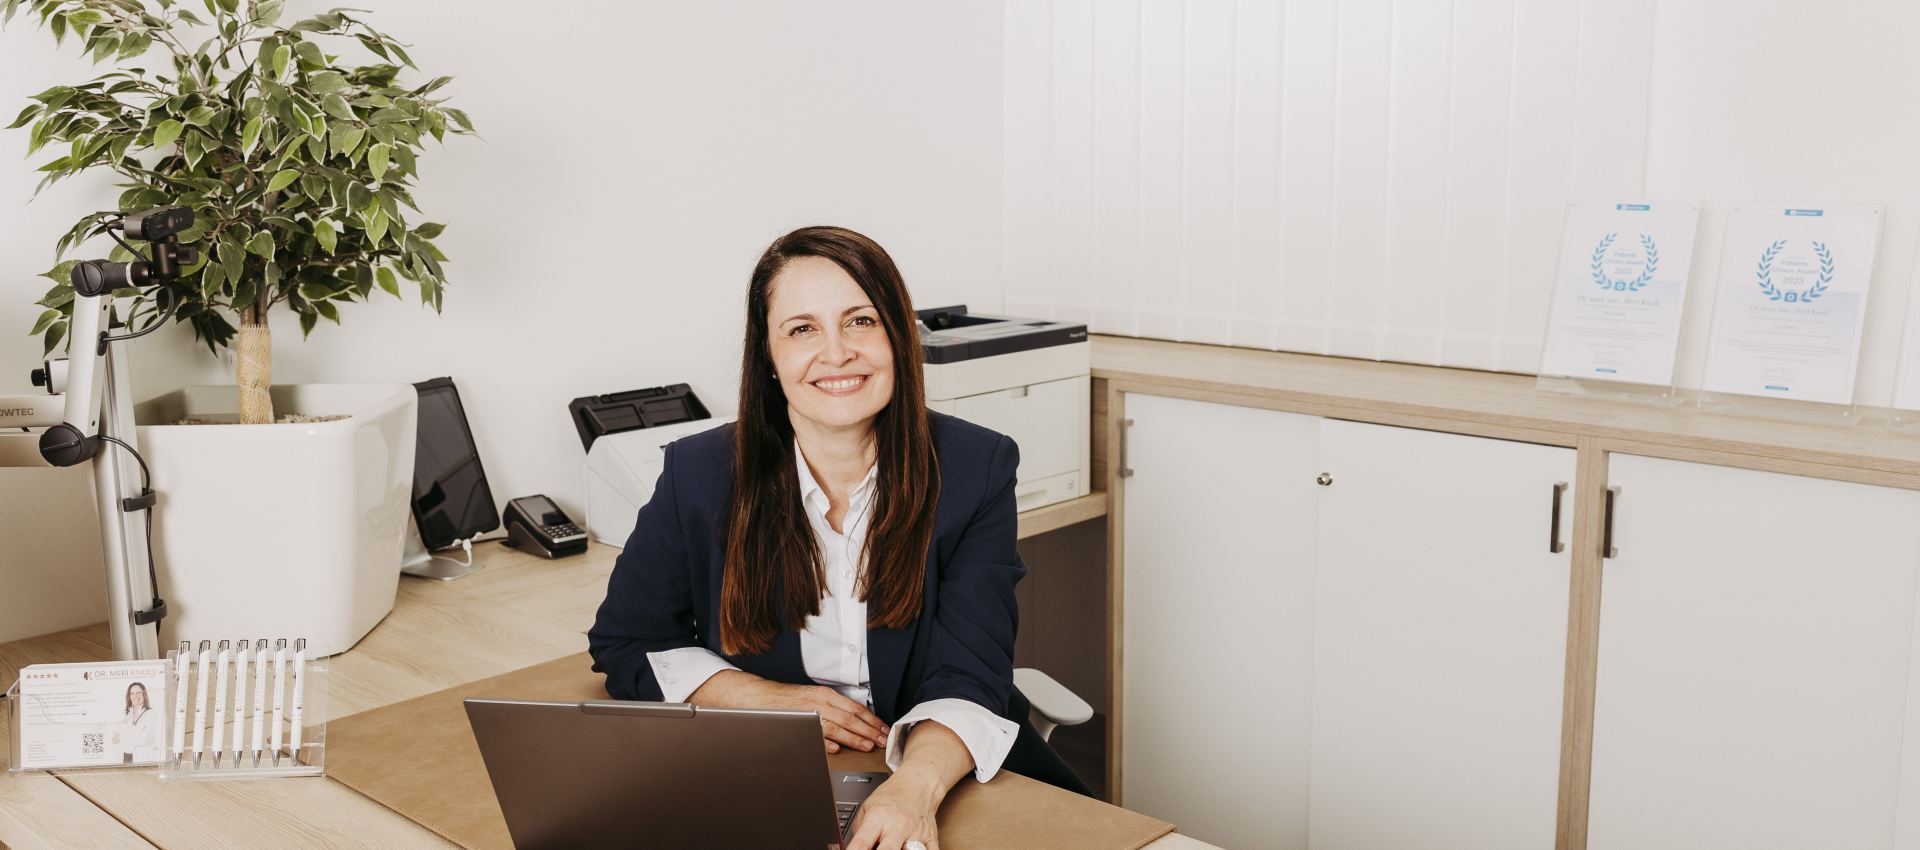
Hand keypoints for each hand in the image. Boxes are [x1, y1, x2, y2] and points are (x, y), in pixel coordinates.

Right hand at [688, 671, 888, 752]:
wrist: (758, 696)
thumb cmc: (787, 699)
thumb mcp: (813, 697)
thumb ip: (833, 707)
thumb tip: (855, 721)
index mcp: (825, 694)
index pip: (854, 708)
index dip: (871, 720)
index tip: (883, 729)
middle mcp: (818, 702)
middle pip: (849, 718)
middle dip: (868, 730)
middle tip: (882, 740)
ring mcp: (807, 713)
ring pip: (836, 726)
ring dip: (853, 737)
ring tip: (867, 745)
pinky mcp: (796, 723)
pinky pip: (813, 734)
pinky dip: (826, 741)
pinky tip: (836, 748)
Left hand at [845, 769, 941, 849]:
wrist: (918, 784)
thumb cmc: (892, 795)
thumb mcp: (867, 807)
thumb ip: (859, 831)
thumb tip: (853, 848)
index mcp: (878, 818)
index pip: (862, 843)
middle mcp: (898, 826)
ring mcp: (916, 832)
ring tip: (898, 847)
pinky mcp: (931, 837)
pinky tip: (915, 849)